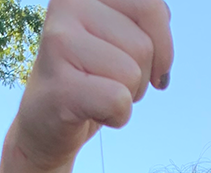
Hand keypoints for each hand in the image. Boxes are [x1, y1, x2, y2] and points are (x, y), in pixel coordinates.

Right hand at [14, 0, 173, 171]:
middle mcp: (67, 4)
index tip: (146, 65)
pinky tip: (91, 112)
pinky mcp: (60, 84)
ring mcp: (59, 41)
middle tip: (109, 82)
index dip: (163, 46)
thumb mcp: (120, 39)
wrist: (46, 123)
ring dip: (126, 96)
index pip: (152, 8)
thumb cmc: (91, 79)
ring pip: (132, 74)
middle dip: (139, 76)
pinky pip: (118, 101)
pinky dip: (116, 116)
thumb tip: (164, 17)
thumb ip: (143, 20)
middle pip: (144, 47)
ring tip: (97, 94)